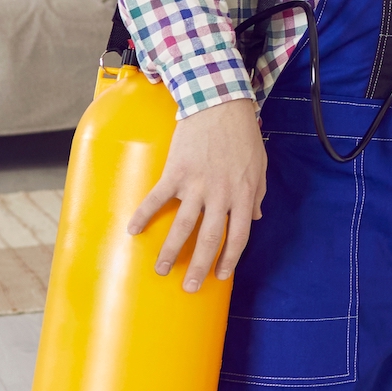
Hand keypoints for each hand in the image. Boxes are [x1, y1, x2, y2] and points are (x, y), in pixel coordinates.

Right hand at [127, 97, 266, 292]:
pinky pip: (157, 199)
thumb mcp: (259, 165)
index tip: (220, 275)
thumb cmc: (241, 134)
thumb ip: (257, 193)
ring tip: (161, 271)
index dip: (229, 259)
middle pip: (209, 239)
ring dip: (170, 251)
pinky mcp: (175, 173)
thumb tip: (255, 217)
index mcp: (242, 195)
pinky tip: (132, 231)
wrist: (219, 103)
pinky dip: (143, 215)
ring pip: (183, 226)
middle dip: (199, 267)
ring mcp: (196, 185)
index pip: (238, 236)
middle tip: (190, 287)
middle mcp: (220, 195)